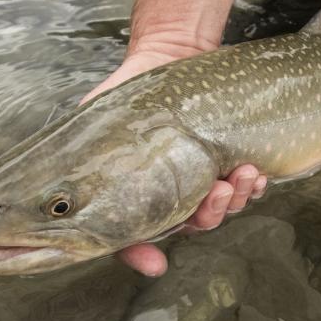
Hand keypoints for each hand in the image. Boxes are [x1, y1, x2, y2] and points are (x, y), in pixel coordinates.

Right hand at [81, 0, 266, 276]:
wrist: (167, 57)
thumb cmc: (127, 97)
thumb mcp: (93, 124)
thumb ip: (82, 159)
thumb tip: (62, 200)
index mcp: (135, 197)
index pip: (133, 238)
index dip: (142, 255)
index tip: (156, 264)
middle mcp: (169, 197)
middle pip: (191, 226)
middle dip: (209, 215)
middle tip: (220, 191)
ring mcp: (201, 182)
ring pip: (222, 210)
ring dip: (237, 199)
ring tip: (245, 174)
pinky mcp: (228, 163)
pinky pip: (247, 189)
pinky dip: (255, 187)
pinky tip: (258, 174)